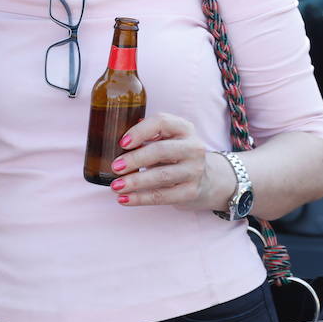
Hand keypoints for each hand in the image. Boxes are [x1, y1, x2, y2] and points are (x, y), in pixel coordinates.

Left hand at [108, 113, 234, 209]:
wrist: (208, 179)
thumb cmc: (177, 154)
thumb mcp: (169, 138)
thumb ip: (148, 136)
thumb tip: (115, 139)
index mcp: (184, 128)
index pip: (162, 122)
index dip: (140, 131)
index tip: (122, 142)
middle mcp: (192, 147)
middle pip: (161, 151)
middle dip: (135, 159)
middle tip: (115, 167)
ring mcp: (194, 171)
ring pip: (161, 176)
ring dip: (135, 182)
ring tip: (115, 186)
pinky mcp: (191, 192)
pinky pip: (163, 196)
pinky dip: (141, 199)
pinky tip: (125, 199)